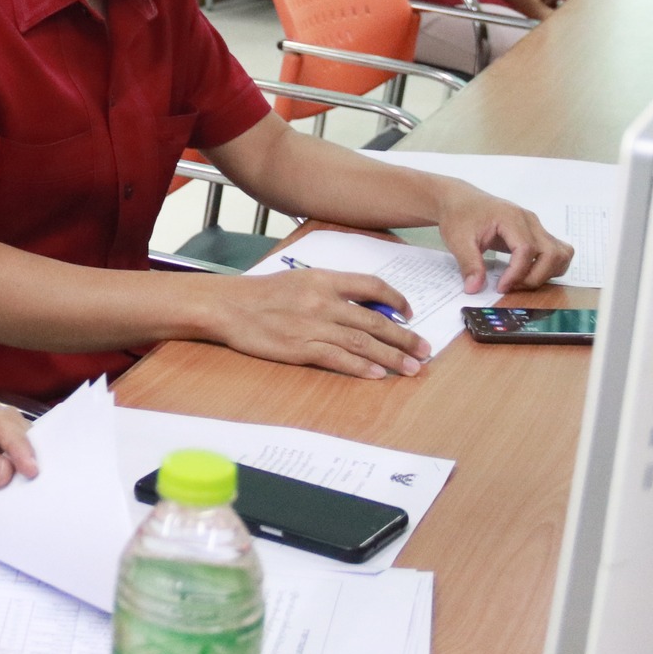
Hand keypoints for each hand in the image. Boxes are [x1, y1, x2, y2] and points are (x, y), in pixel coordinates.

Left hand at [0, 389, 38, 524]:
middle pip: (22, 433)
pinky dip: (29, 480)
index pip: (2, 424)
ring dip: (33, 468)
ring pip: (30, 449)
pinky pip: (25, 468)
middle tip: (40, 481)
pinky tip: (34, 491)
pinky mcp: (7, 462)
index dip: (18, 446)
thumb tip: (6, 471)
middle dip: (31, 455)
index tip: (30, 470)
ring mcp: (1, 442)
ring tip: (41, 487)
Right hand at [198, 269, 429, 378]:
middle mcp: (323, 300)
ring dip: (390, 357)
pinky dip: (360, 366)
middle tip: (425, 349)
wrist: (227, 306)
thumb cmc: (259, 294)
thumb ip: (329, 290)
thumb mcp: (298, 279)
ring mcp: (312, 325)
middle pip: (375, 319)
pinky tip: (376, 374)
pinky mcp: (300, 347)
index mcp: (323, 279)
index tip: (409, 313)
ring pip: (362, 341)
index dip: (396, 300)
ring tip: (411, 367)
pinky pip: (338, 358)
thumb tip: (361, 305)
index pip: (371, 285)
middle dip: (404, 337)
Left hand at [433, 182, 574, 292]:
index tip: (501, 287)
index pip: (526, 250)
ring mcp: (535, 226)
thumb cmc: (459, 215)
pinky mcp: (535, 233)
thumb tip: (475, 288)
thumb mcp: (458, 241)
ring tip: (520, 280)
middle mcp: (529, 221)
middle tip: (510, 286)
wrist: (459, 199)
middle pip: (551, 253)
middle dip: (535, 277)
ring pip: (560, 253)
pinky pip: (556, 251)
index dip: (517, 273)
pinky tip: (527, 273)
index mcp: (511, 218)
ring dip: (546, 273)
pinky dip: (549, 267)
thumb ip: (469, 264)